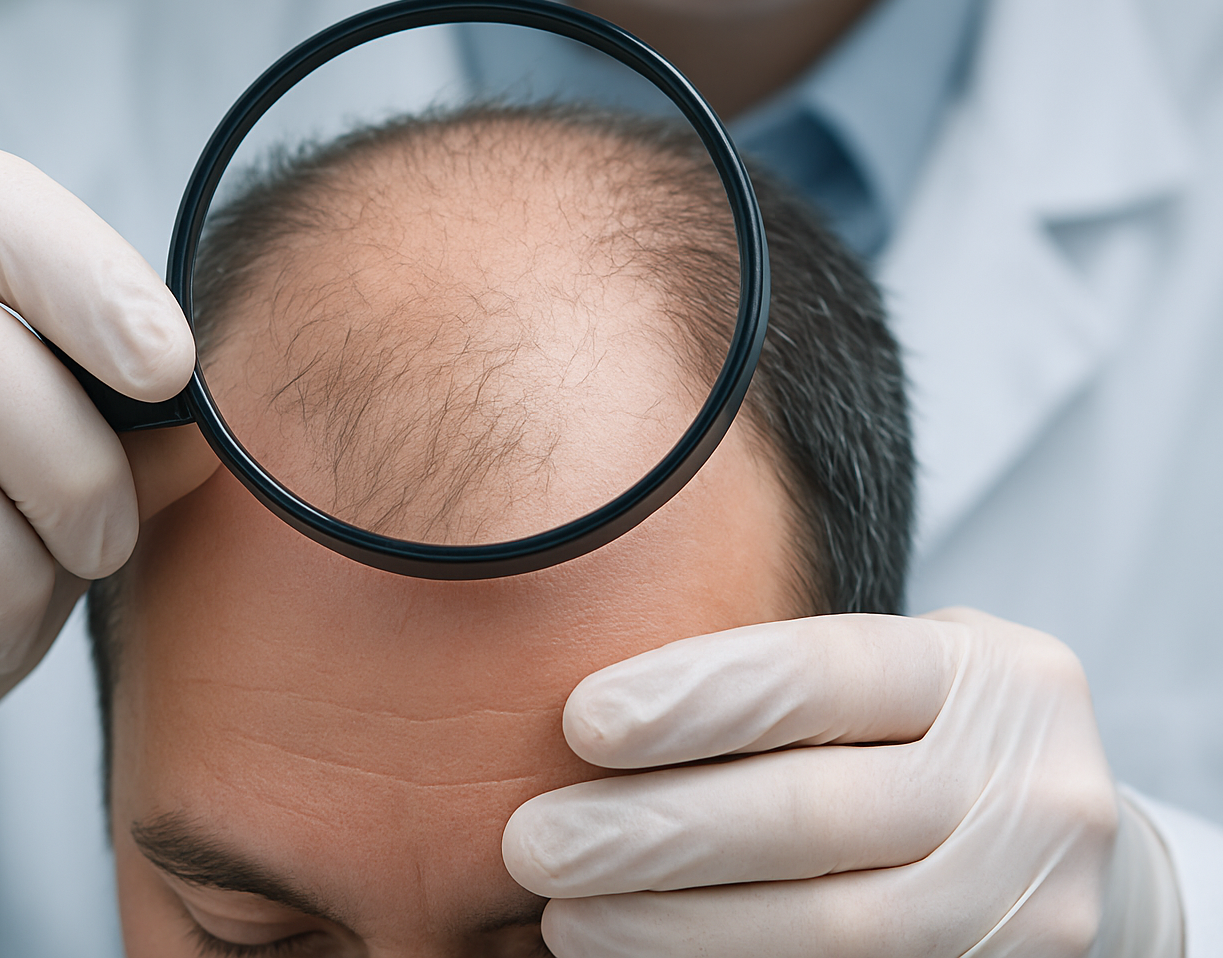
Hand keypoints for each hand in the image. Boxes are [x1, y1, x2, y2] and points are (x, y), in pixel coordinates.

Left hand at [503, 608, 1182, 956]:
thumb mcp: (895, 680)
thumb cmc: (930, 739)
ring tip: (566, 919)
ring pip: (829, 929)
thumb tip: (592, 718)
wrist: (1069, 850)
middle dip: (656, 832)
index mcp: (988, 676)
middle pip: (813, 813)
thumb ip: (787, 685)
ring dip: (673, 929)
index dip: (698, 697)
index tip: (582, 721)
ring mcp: (1029, 905)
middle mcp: (1027, 789)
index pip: (826, 675)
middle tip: (535, 843)